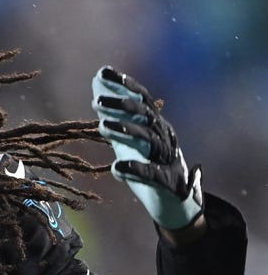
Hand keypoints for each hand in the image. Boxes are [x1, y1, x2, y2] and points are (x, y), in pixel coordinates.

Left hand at [91, 67, 202, 229]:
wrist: (176, 201)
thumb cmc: (149, 162)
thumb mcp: (129, 135)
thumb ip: (114, 111)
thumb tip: (98, 78)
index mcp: (155, 124)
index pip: (142, 100)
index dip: (125, 85)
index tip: (104, 73)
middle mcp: (163, 137)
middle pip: (145, 117)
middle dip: (123, 106)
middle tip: (97, 101)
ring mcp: (167, 159)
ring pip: (149, 142)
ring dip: (125, 131)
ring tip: (102, 125)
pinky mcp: (167, 183)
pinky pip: (152, 175)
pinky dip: (136, 170)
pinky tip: (117, 168)